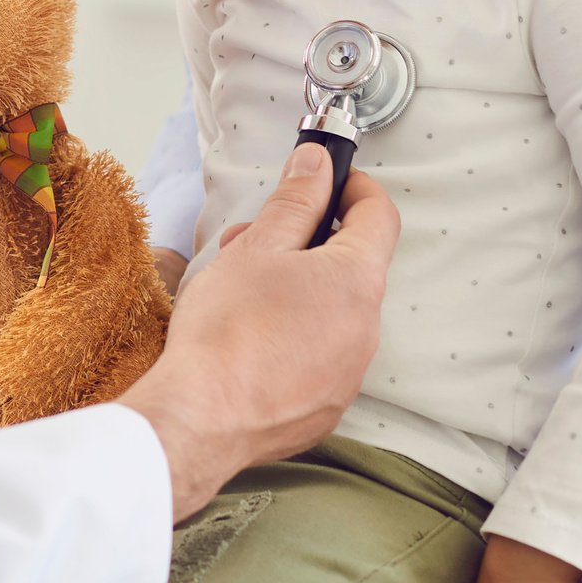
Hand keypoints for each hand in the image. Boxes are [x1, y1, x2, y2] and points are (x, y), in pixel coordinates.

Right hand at [118, 143, 398, 521]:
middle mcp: (367, 329)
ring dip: (300, 290)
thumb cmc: (226, 331)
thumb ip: (295, 200)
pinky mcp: (329, 405)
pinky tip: (252, 341)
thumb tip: (318, 163)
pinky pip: (323, 356)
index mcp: (356, 281)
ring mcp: (351, 372)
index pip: (379, 215)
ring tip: (244, 294)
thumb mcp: (257, 248)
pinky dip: (297, 337)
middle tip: (255, 242)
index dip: (355, 188)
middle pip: (352, 266)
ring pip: (336, 312)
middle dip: (307, 243)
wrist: (202, 418)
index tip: (327, 181)